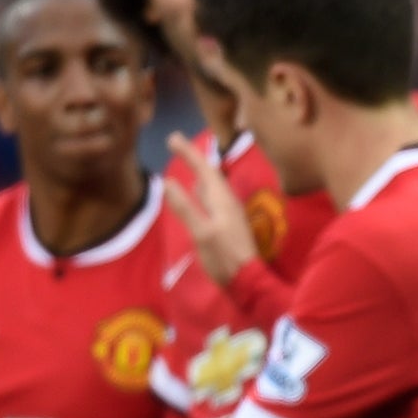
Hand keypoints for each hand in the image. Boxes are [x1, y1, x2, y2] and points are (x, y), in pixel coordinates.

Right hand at [164, 135, 258, 288]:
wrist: (247, 280)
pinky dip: (202, 188)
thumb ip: (186, 207)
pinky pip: (213, 197)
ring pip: (212, 184)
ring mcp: (229, 212)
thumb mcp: (201, 232)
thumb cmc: (223, 257)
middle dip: (193, 157)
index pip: (204, 169)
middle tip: (174, 143)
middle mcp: (227, 201)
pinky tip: (198, 191)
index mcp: (221, 200)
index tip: (172, 137)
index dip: (189, 152)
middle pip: (209, 173)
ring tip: (187, 161)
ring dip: (198, 171)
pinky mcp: (228, 223)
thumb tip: (169, 181)